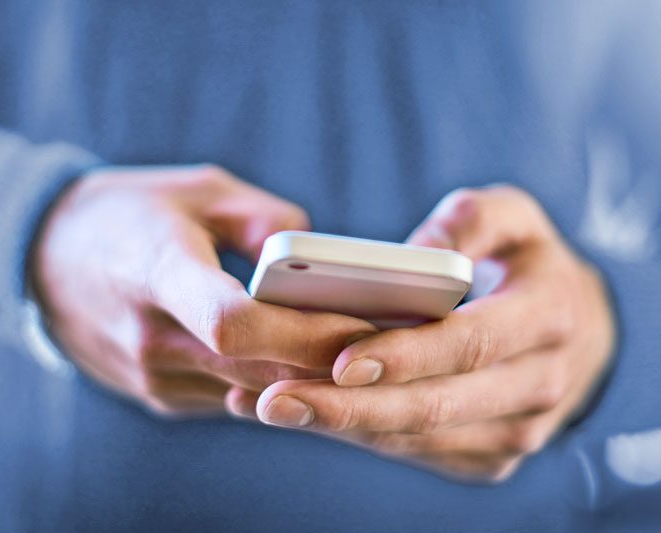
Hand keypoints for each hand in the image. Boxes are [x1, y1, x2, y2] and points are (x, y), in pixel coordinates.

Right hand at [31, 165, 374, 416]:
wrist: (43, 259)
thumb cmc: (126, 213)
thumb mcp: (196, 190)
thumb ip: (264, 219)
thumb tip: (319, 257)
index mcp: (155, 270)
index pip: (232, 321)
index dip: (303, 331)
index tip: (364, 322)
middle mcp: (149, 336)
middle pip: (256, 367)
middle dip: (327, 359)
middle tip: (391, 340)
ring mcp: (150, 376)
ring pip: (250, 391)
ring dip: (305, 375)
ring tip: (358, 348)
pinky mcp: (157, 395)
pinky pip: (230, 396)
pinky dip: (269, 381)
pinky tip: (299, 358)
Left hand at [228, 185, 614, 481]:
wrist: (578, 329)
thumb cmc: (528, 263)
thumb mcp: (516, 219)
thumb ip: (474, 217)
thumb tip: (420, 250)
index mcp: (548, 316)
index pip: (472, 343)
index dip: (407, 355)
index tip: (341, 362)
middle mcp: (540, 383)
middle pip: (437, 406)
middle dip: (352, 409)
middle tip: (277, 402)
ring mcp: (519, 429)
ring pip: (419, 438)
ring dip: (343, 427)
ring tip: (273, 407)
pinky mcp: (492, 454)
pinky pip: (419, 452)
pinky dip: (361, 435)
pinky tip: (307, 414)